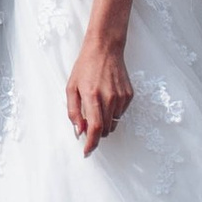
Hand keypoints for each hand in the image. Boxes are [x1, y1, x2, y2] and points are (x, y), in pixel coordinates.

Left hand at [66, 30, 132, 158]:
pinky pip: (120, 113)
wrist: (105, 48)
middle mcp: (109, 98)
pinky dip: (113, 113)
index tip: (87, 152)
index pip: (95, 128)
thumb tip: (79, 131)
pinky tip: (107, 98)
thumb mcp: (72, 87)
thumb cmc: (85, 67)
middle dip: (96, 133)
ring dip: (104, 123)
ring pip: (113, 123)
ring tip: (98, 106)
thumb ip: (73, 111)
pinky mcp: (129, 95)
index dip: (92, 144)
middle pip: (105, 129)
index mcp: (92, 96)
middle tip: (88, 123)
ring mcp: (121, 97)